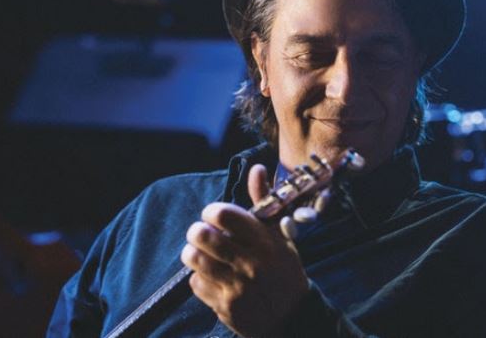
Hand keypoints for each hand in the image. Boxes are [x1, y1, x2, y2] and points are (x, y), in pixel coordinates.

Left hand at [180, 164, 309, 337]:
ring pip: (194, 259)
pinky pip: (196, 283)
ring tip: (200, 254)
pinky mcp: (226, 308)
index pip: (224, 215)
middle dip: (196, 231)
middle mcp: (251, 264)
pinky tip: (212, 278)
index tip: (214, 217)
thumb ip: (264, 201)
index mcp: (265, 241)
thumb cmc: (283, 269)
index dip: (211, 212)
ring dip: (192, 253)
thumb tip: (257, 169)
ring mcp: (237, 287)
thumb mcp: (280, 235)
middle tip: (201, 234)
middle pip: (203, 235)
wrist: (293, 318)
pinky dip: (198, 278)